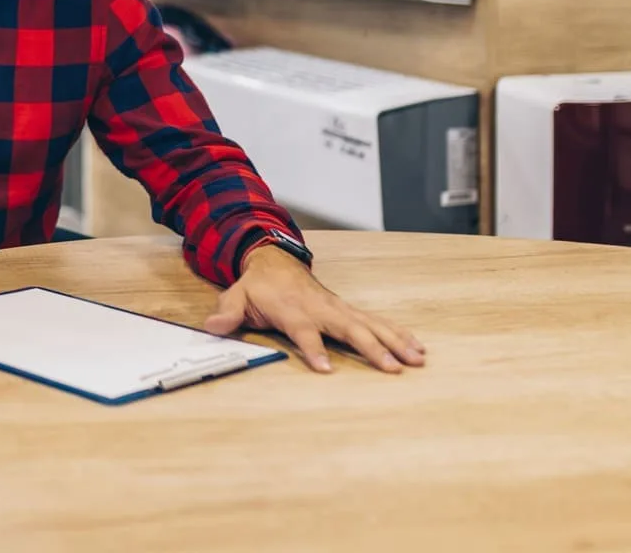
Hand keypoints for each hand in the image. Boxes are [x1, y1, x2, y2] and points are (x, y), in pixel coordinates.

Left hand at [203, 244, 425, 373]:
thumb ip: (227, 313)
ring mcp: (338, 308)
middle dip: (372, 348)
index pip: (305, 332)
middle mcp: (321, 309)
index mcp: (293, 310)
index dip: (314, 350)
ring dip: (394, 341)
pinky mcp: (348, 310)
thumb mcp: (236, 296)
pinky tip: (418, 347)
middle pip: (349, 329)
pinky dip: (398, 333)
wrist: (275, 260)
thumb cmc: (258, 286)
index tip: (325, 369)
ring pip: (370, 324)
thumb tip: (212, 326)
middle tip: (393, 368)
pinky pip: (376, 321)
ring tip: (417, 360)